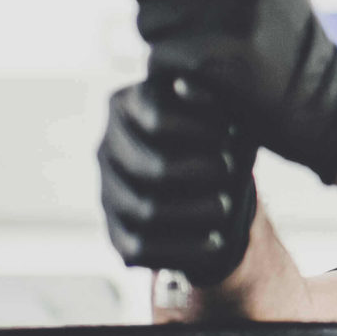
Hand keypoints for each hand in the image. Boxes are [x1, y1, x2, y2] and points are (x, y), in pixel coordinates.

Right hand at [98, 77, 258, 285]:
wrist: (213, 176)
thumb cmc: (217, 130)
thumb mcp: (217, 105)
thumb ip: (206, 93)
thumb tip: (186, 87)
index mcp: (124, 106)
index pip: (155, 118)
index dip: (195, 128)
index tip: (230, 133)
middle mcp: (107, 149)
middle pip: (149, 168)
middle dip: (196, 172)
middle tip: (230, 172)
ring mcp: (107, 192)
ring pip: (144, 210)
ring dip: (193, 211)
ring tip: (226, 207)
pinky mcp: (116, 232)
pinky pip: (140, 248)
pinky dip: (183, 248)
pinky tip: (216, 242)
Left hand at [127, 0, 336, 181]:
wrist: (317, 100)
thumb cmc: (277, 32)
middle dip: (154, 3)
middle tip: (192, 25)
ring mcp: (241, 6)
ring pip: (146, 16)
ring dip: (160, 41)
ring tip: (199, 49)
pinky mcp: (227, 50)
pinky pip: (160, 52)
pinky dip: (173, 70)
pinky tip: (204, 74)